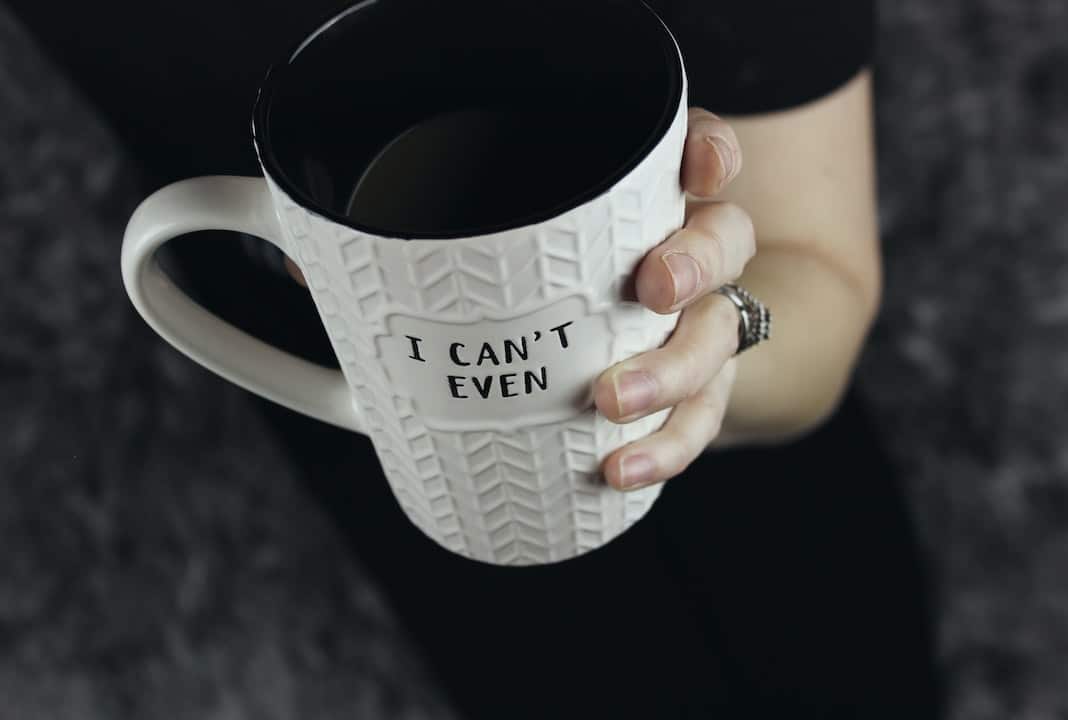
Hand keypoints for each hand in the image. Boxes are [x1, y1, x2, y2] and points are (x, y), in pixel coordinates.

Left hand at [284, 108, 754, 490]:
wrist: (633, 357)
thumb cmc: (554, 294)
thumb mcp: (500, 259)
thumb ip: (419, 251)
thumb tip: (304, 261)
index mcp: (645, 206)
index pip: (698, 156)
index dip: (707, 157)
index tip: (693, 171)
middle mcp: (685, 259)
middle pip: (723, 241)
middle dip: (694, 262)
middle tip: (649, 291)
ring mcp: (697, 329)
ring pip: (717, 335)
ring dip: (671, 370)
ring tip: (611, 401)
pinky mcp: (697, 396)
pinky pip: (700, 419)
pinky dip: (664, 446)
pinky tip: (621, 467)